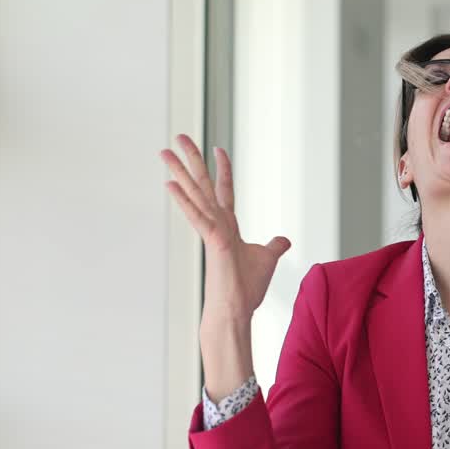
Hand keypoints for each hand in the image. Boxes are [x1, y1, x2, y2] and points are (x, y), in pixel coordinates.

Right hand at [162, 135, 289, 396]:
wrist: (235, 311)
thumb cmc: (246, 289)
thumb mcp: (266, 259)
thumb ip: (274, 246)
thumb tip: (283, 239)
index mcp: (228, 225)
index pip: (225, 190)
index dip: (223, 169)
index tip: (219, 149)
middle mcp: (217, 223)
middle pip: (202, 184)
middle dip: (192, 160)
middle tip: (179, 137)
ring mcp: (212, 231)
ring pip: (195, 194)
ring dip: (181, 171)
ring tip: (165, 150)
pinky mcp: (211, 242)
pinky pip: (196, 216)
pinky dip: (184, 200)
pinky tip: (171, 184)